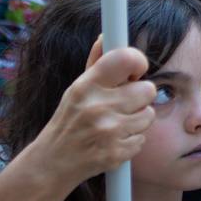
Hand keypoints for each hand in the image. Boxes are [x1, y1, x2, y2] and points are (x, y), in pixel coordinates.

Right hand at [30, 39, 155, 187]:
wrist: (52, 163)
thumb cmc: (68, 121)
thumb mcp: (76, 90)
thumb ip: (97, 63)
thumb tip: (106, 37)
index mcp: (87, 86)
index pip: (126, 59)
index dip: (138, 63)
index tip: (136, 72)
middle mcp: (97, 106)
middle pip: (148, 89)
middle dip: (139, 98)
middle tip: (123, 105)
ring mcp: (107, 131)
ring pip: (149, 115)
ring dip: (137, 121)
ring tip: (116, 125)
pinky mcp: (115, 153)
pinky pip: (142, 139)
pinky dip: (132, 142)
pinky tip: (113, 141)